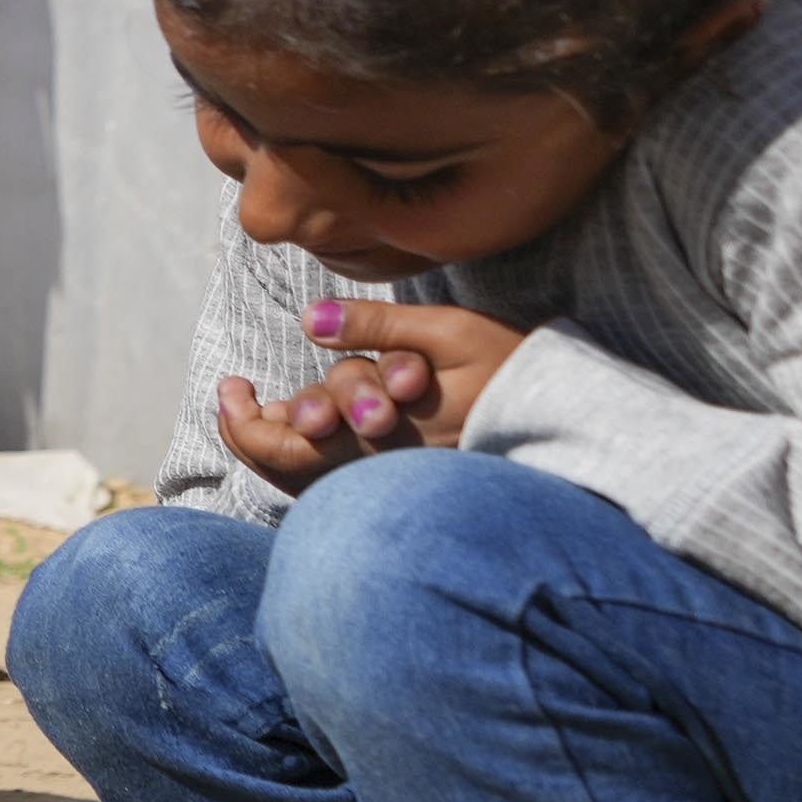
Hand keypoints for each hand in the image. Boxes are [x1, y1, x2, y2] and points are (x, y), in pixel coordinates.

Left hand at [209, 296, 532, 488]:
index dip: (240, 420)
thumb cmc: (513, 369)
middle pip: (284, 466)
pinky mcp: (406, 480)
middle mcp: (377, 468)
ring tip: (269, 400)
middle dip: (252, 427)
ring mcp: (390, 479)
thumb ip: (376, 327)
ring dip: (283, 436)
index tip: (231, 383)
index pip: (278, 447)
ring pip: (309, 473)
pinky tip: (313, 417)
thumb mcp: (447, 334)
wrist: (570, 419)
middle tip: (237, 390)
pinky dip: (314, 448)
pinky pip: (338, 475)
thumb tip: (309, 320)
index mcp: (378, 437)